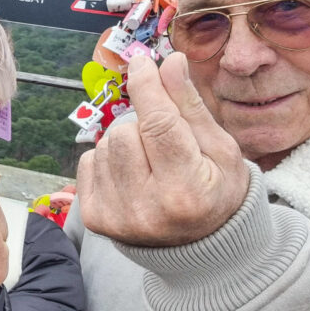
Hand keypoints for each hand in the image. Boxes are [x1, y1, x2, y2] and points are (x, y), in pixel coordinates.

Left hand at [77, 53, 249, 246]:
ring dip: (125, 143)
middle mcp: (146, 208)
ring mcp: (115, 216)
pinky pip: (89, 162)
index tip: (140, 62)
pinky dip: (108, 160)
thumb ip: (190, 106)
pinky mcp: (95, 218)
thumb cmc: (216, 192)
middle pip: (123, 132)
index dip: (147, 87)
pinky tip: (132, 176)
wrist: (199, 247)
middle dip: (141, 125)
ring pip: (104, 145)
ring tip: (151, 165)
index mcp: (186, 191)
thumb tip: (169, 62)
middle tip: (164, 144)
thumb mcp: (220, 150)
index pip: (157, 124)